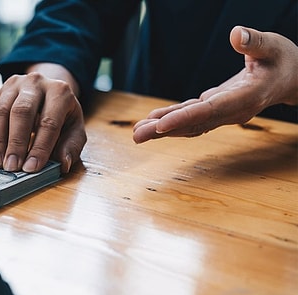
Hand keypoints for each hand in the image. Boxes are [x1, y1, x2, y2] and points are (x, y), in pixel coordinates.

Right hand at [0, 64, 86, 172]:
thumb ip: (71, 146)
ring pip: (1, 111)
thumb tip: (62, 164)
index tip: (31, 168)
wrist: (48, 91)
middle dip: (15, 143)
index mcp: (59, 91)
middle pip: (21, 112)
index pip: (49, 121)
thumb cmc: (62, 116)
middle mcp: (36, 83)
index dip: (40, 147)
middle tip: (11, 167)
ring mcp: (14, 85)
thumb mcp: (74, 129)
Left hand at [133, 26, 297, 143]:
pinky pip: (191, 118)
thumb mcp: (272, 46)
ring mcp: (223, 113)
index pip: (211, 110)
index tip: (161, 125)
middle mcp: (232, 111)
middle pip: (194, 123)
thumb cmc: (282, 59)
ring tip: (137, 133)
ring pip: (189, 125)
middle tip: (137, 136)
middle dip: (164, 130)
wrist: (290, 78)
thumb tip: (235, 34)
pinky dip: (171, 121)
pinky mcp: (215, 110)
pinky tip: (152, 123)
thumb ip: (254, 42)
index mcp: (246, 97)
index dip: (185, 118)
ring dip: (162, 129)